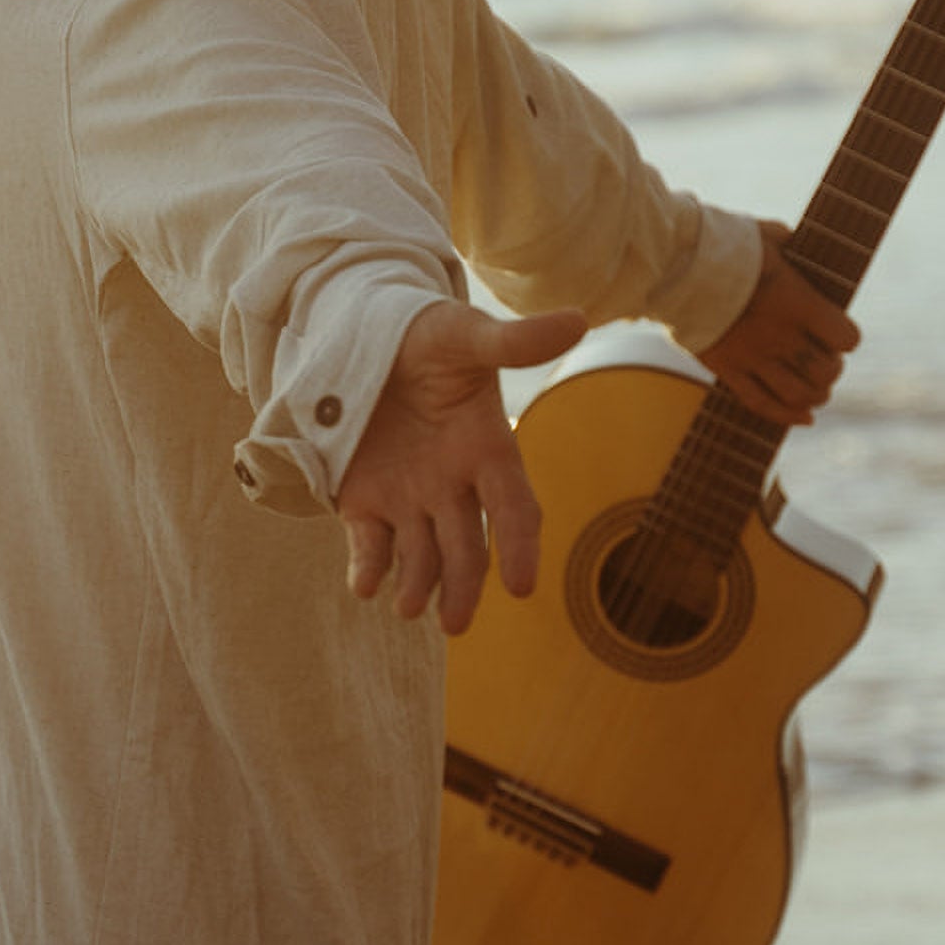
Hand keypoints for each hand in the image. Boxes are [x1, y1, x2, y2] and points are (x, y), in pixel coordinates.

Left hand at [335, 302, 586, 634]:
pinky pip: (370, 544)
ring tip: (409, 608)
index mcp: (487, 450)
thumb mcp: (467, 335)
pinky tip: (365, 585)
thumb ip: (514, 341)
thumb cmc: (429, 337)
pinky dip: (367, 568)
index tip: (522, 585)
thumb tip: (580, 320)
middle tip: (456, 624)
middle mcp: (452, 485)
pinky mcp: (364, 501)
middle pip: (466, 547)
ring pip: (421, 556)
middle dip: (463, 586)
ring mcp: (409, 497)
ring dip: (417, 585)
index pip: (513, 507)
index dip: (518, 545)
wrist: (369, 335)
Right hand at [701, 220, 860, 424]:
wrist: (674, 264)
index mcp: (798, 302)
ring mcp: (752, 356)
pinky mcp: (726, 369)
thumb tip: (797, 245)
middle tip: (824, 359)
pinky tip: (804, 417)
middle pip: (826, 372)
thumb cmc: (723, 243)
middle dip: (831, 368)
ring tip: (814, 388)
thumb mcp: (767, 235)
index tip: (838, 331)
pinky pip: (761, 404)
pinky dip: (787, 416)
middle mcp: (780, 336)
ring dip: (815, 395)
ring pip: (799, 395)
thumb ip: (790, 247)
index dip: (846, 337)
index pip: (846, 338)